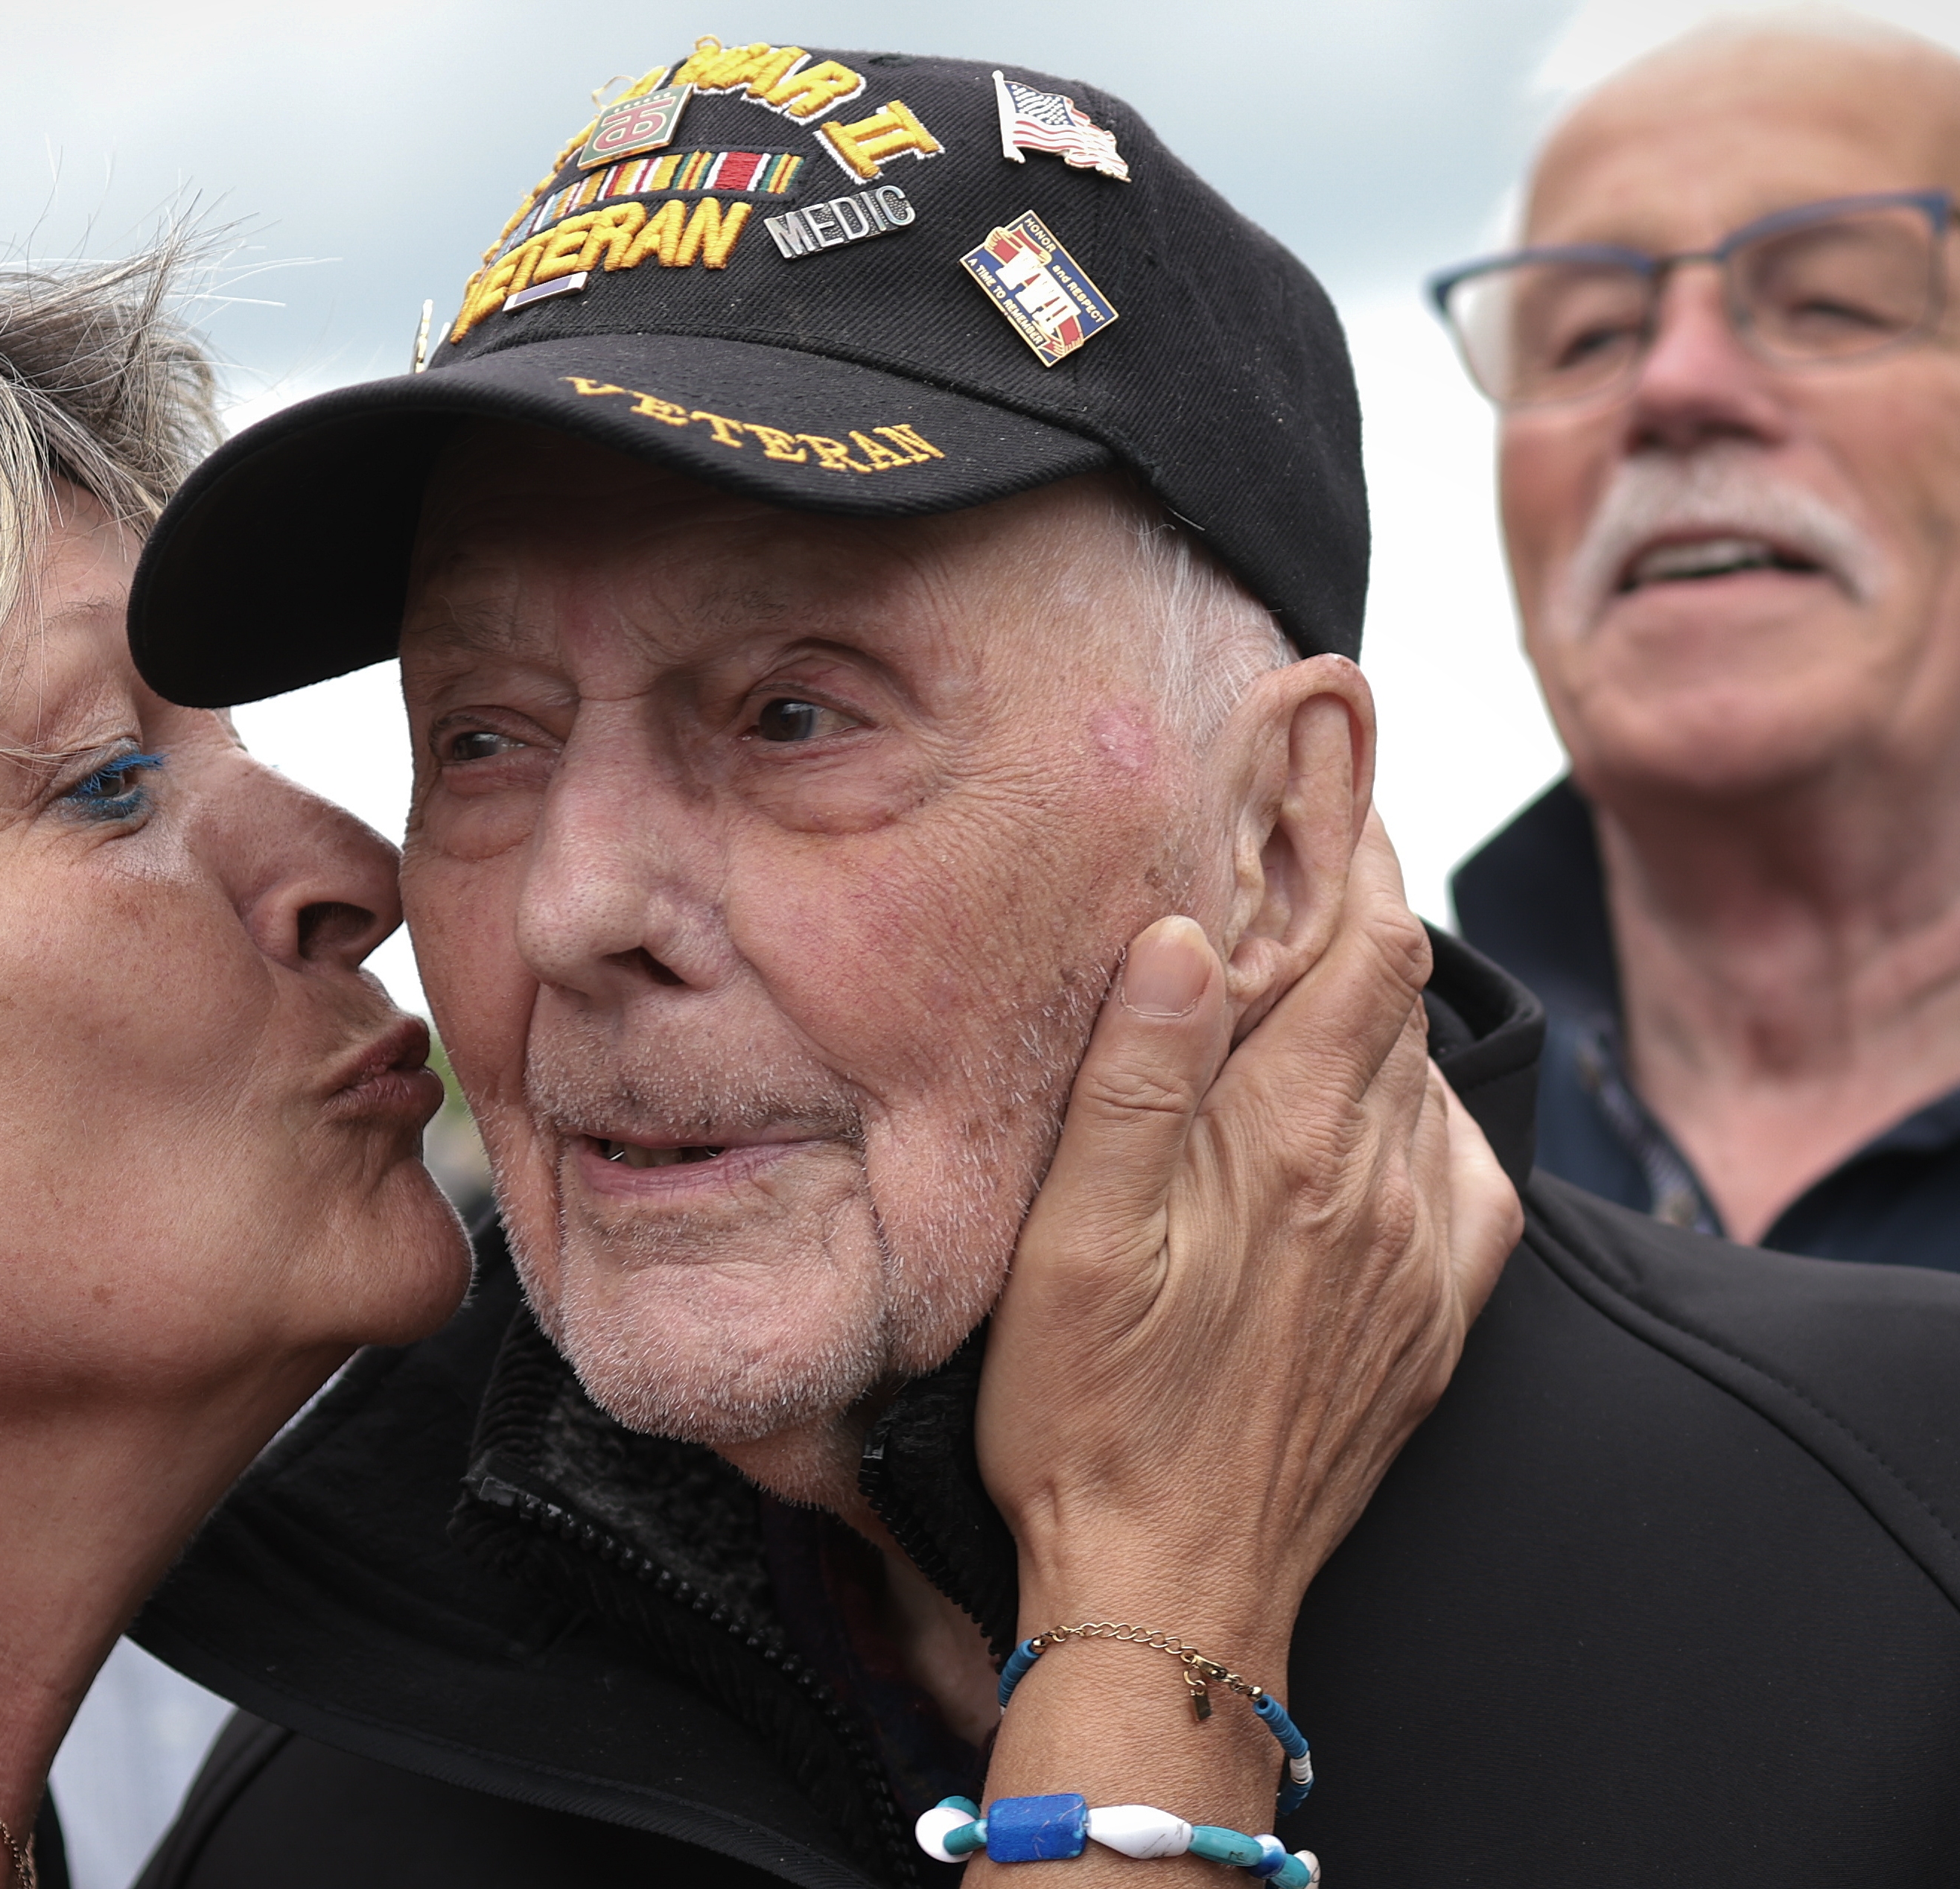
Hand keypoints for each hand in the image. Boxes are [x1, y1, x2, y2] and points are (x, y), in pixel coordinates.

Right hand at [966, 819, 1518, 1866]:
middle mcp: (1381, 1193)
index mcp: (1292, 1151)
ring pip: (1429, 1085)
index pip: (1365, 952)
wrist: (1173, 1590)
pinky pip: (1469, 1185)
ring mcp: (1419, 1264)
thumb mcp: (1072, 1244)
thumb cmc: (1092, 1419)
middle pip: (1401, 1002)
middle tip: (1303, 850)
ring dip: (1381, 1011)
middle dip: (1359, 911)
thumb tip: (1175, 935)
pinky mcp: (1430, 1326)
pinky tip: (1378, 1125)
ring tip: (1318, 974)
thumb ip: (1132, 1082)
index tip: (1332, 773)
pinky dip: (1426, 1119)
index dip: (1355, 849)